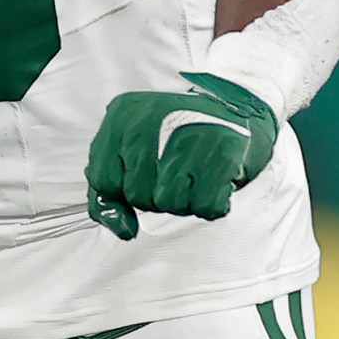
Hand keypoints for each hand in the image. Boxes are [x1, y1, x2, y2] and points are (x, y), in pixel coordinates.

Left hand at [84, 73, 277, 240]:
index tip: (146, 182)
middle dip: (157, 195)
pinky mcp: (221, 153)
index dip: (122, 194)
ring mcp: (186, 136)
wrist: (235, 109)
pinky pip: (204, 206)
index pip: (103, 179)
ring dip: (185, 201)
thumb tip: (122, 229)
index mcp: (122, 116)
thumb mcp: (132, 150)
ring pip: (168, 203)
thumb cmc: (177, 137)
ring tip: (196, 174)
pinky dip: (211, 203)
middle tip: (178, 173)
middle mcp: (150, 120)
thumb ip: (109, 191)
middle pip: (137, 195)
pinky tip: (215, 180)